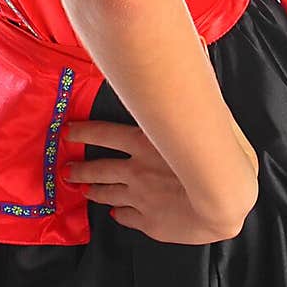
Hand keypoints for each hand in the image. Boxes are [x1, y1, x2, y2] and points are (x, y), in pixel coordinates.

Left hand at [63, 118, 248, 244]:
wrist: (220, 200)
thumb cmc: (215, 157)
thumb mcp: (199, 117)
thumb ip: (189, 101)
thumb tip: (194, 65)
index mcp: (144, 142)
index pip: (104, 133)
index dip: (83, 132)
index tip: (68, 132)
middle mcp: (136, 170)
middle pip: (100, 168)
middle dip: (80, 169)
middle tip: (66, 170)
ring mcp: (141, 197)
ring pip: (109, 194)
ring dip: (94, 192)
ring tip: (82, 190)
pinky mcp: (149, 221)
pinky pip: (128, 217)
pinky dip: (120, 215)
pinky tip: (115, 215)